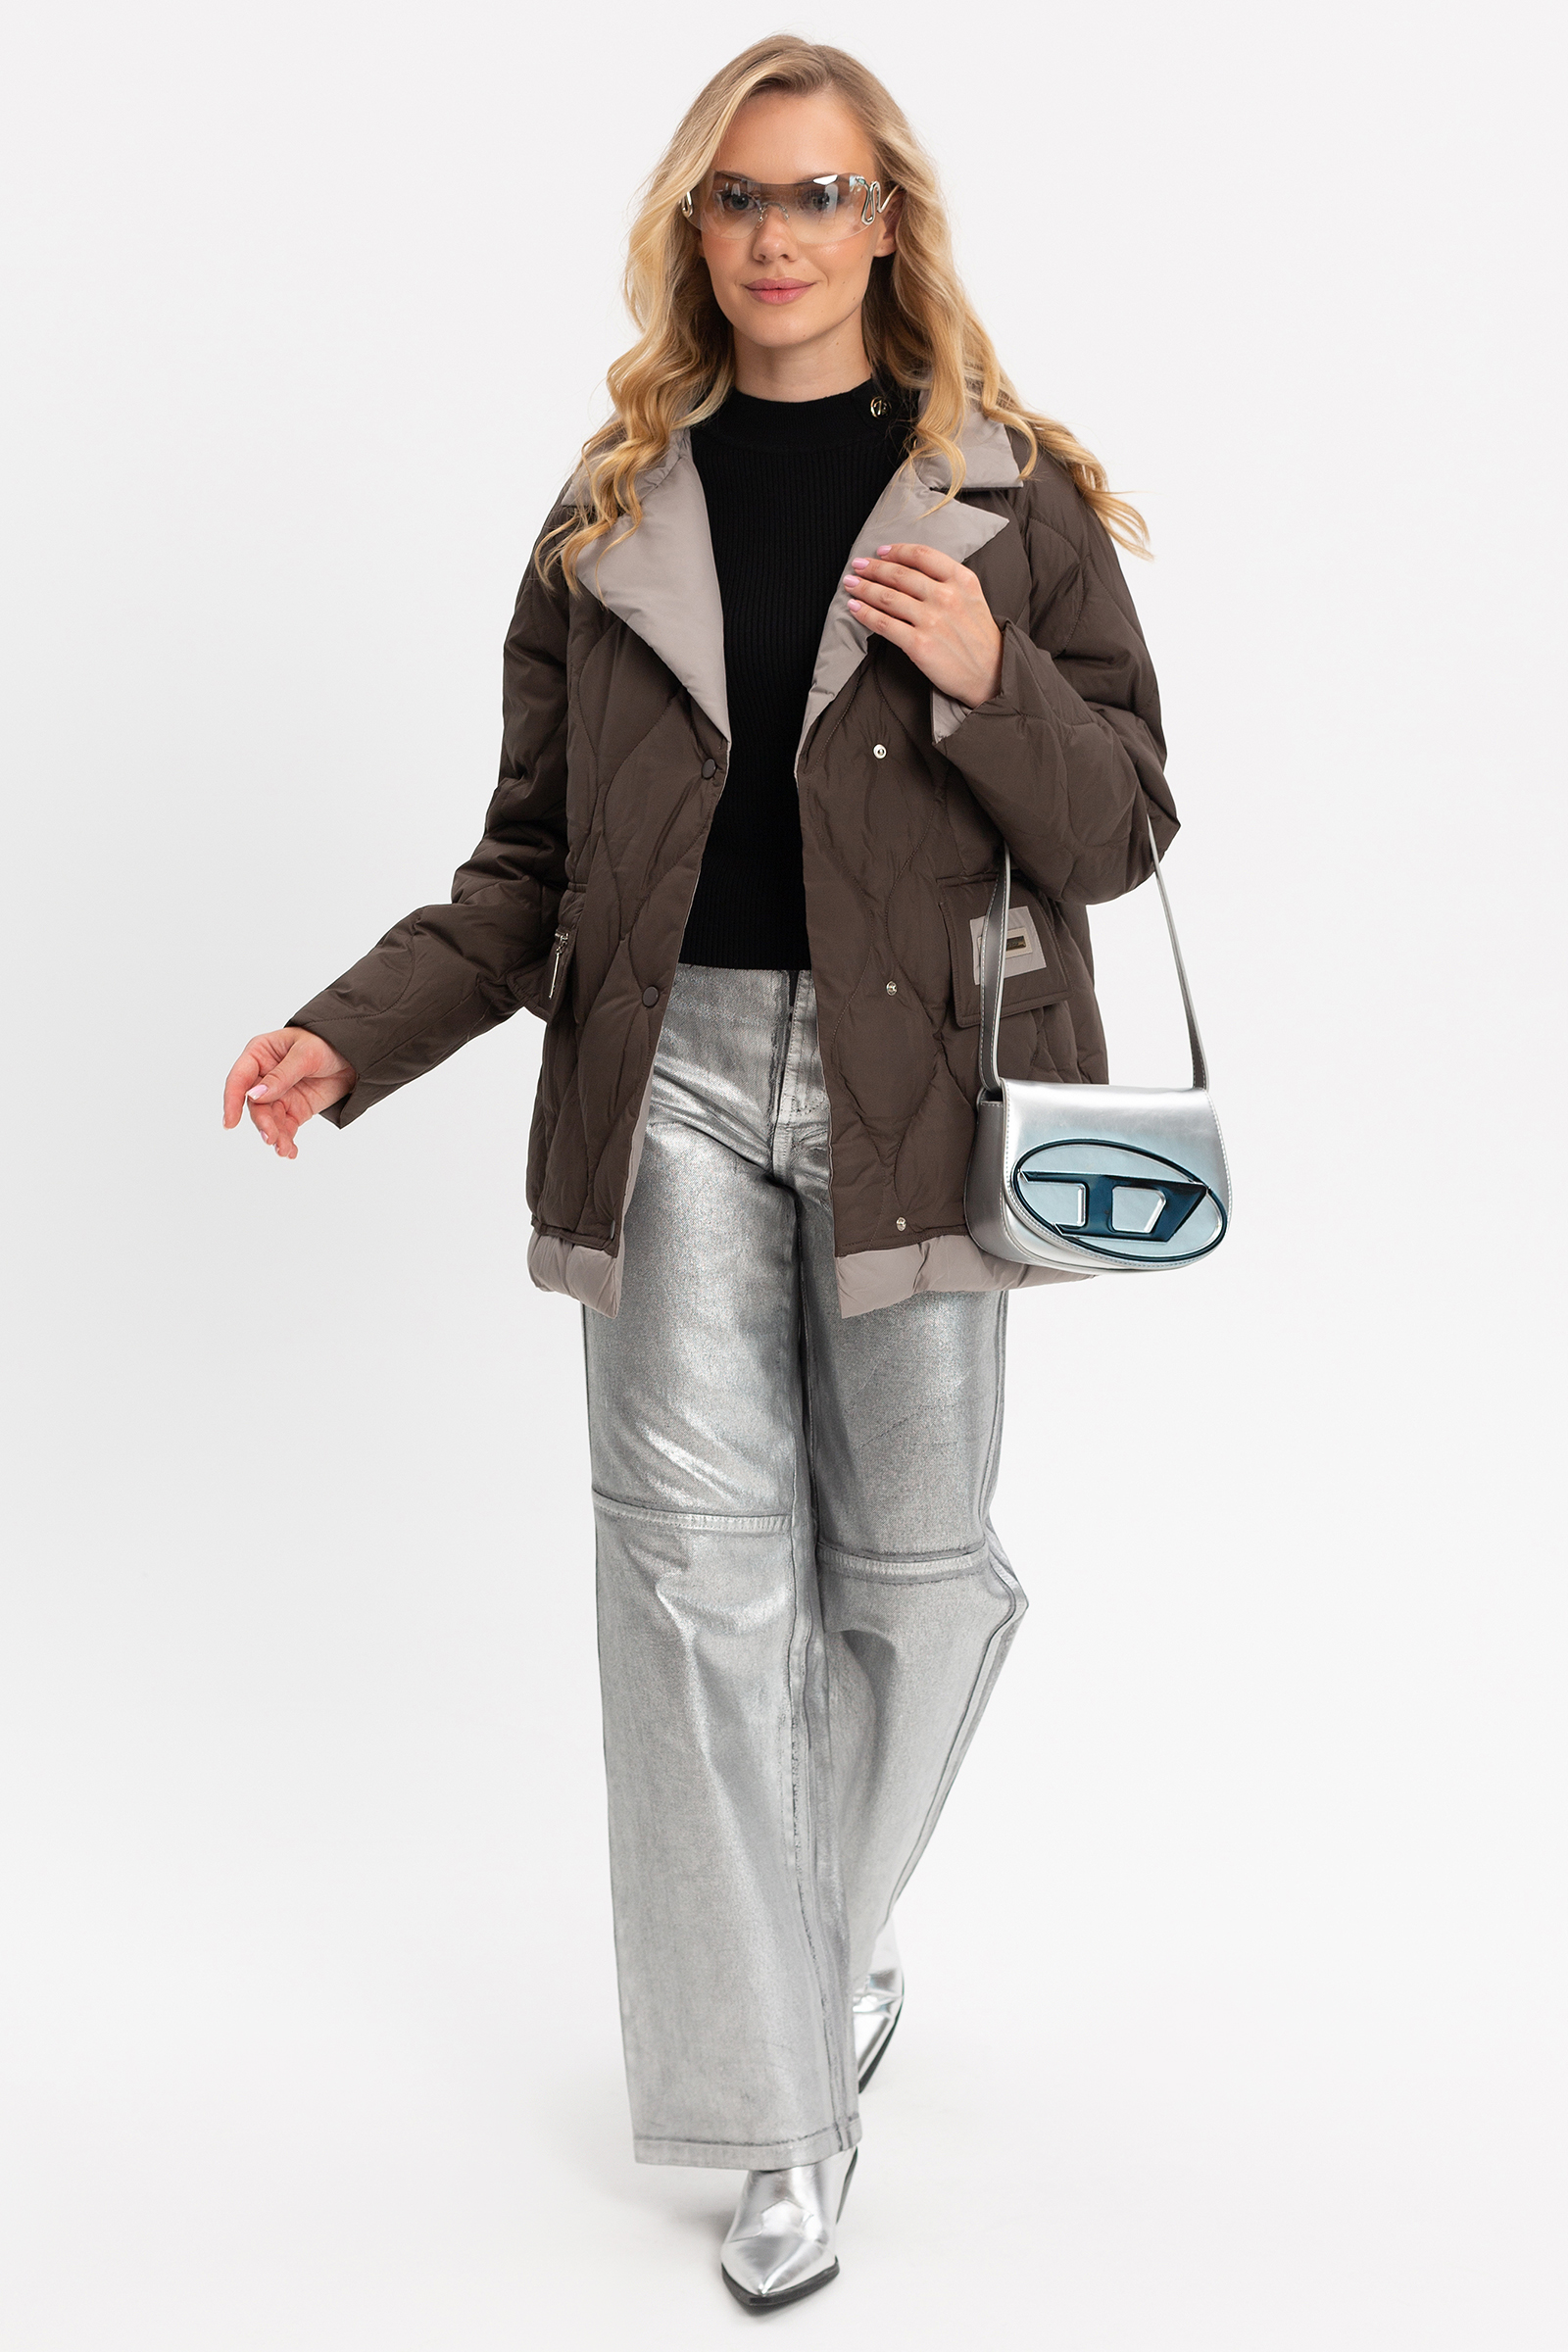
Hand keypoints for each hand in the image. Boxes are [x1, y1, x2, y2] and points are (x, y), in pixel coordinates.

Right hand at [223, 1027, 355, 1159]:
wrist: (355, 1056)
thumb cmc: (326, 1043)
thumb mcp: (305, 1055)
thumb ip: (281, 1076)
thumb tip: (255, 1096)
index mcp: (259, 1054)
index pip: (239, 1079)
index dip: (232, 1100)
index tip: (230, 1123)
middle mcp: (264, 1077)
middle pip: (254, 1105)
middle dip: (262, 1122)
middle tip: (270, 1137)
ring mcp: (278, 1095)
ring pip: (269, 1120)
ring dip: (275, 1135)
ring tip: (283, 1149)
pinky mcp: (294, 1110)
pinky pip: (285, 1128)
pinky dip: (286, 1141)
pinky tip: (290, 1151)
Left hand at [842, 542, 1004, 707]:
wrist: (991, 675)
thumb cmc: (979, 638)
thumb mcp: (972, 598)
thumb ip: (948, 581)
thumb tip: (912, 571)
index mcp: (961, 580)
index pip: (922, 555)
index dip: (897, 551)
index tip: (881, 551)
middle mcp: (946, 596)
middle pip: (900, 575)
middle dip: (874, 568)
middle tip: (858, 566)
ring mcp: (931, 620)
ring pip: (887, 597)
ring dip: (864, 588)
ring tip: (851, 585)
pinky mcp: (919, 644)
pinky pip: (883, 624)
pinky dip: (864, 613)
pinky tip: (854, 608)